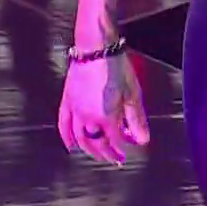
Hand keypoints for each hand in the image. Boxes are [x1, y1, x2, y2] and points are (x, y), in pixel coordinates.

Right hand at [58, 49, 148, 164]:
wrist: (95, 47)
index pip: (115, 141)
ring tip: (98, 154)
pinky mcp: (67, 100)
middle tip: (115, 158)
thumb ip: (136, 119)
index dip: (123, 147)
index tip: (130, 149)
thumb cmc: (115, 66)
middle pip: (97, 143)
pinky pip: (64, 124)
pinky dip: (67, 137)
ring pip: (80, 137)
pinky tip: (71, 145)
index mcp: (106, 116)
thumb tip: (142, 139)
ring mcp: (75, 110)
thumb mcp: (132, 93)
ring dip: (90, 149)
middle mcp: (88, 117)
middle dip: (107, 153)